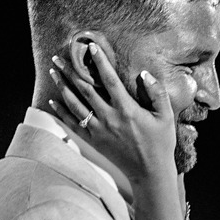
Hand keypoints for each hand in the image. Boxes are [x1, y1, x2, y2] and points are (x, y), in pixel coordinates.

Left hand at [47, 41, 176, 184]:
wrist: (150, 172)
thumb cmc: (160, 143)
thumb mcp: (166, 117)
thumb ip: (157, 93)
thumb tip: (144, 74)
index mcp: (127, 109)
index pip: (110, 80)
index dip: (100, 62)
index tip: (91, 47)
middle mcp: (109, 118)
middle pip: (85, 89)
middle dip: (71, 71)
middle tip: (58, 57)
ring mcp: (99, 130)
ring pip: (75, 104)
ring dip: (62, 86)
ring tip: (53, 72)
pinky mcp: (93, 140)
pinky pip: (73, 123)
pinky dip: (61, 111)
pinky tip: (53, 100)